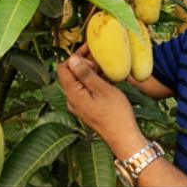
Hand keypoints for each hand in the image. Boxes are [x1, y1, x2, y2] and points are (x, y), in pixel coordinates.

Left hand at [56, 43, 145, 157]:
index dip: (75, 56)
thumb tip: (71, 59)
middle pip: (70, 74)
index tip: (90, 50)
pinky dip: (93, 82)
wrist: (123, 137)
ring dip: (90, 73)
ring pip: (79, 82)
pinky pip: (85, 91)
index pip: (63, 68)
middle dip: (84, 64)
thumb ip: (85, 74)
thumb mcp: (102, 89)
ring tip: (106, 69)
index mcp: (73, 93)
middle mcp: (71, 100)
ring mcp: (78, 106)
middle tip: (102, 61)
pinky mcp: (86, 109)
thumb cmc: (116, 113)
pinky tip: (106, 81)